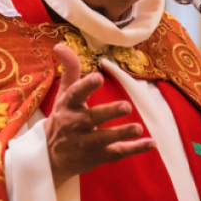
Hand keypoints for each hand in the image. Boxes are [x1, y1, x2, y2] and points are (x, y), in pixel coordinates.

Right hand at [44, 44, 155, 182]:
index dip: (86, 86)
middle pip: (92, 118)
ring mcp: (87, 142)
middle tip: (126, 106)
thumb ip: (70, 70)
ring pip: (105, 138)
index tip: (98, 77)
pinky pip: (117, 153)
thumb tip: (60, 44)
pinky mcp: (98, 156)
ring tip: (138, 128)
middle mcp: (76, 124)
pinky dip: (134, 149)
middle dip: (109, 112)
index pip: (76, 94)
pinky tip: (151, 143)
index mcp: (69, 105)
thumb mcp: (64, 95)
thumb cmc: (63, 118)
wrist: (50, 156)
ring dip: (122, 133)